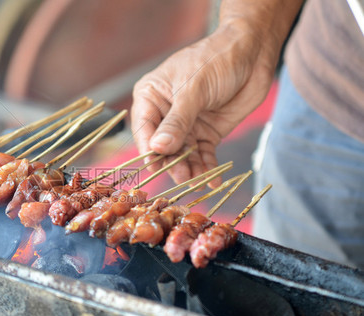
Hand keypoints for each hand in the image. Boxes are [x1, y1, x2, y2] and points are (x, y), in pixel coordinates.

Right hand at [131, 8, 296, 186]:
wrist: (253, 52)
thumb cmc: (216, 60)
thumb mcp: (193, 90)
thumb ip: (177, 121)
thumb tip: (158, 148)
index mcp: (151, 96)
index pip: (144, 129)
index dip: (149, 149)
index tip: (156, 167)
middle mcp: (165, 114)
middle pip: (163, 146)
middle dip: (172, 163)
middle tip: (182, 177)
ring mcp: (186, 125)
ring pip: (183, 154)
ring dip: (190, 169)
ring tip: (199, 181)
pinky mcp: (207, 133)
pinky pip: (203, 155)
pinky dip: (208, 168)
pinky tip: (213, 180)